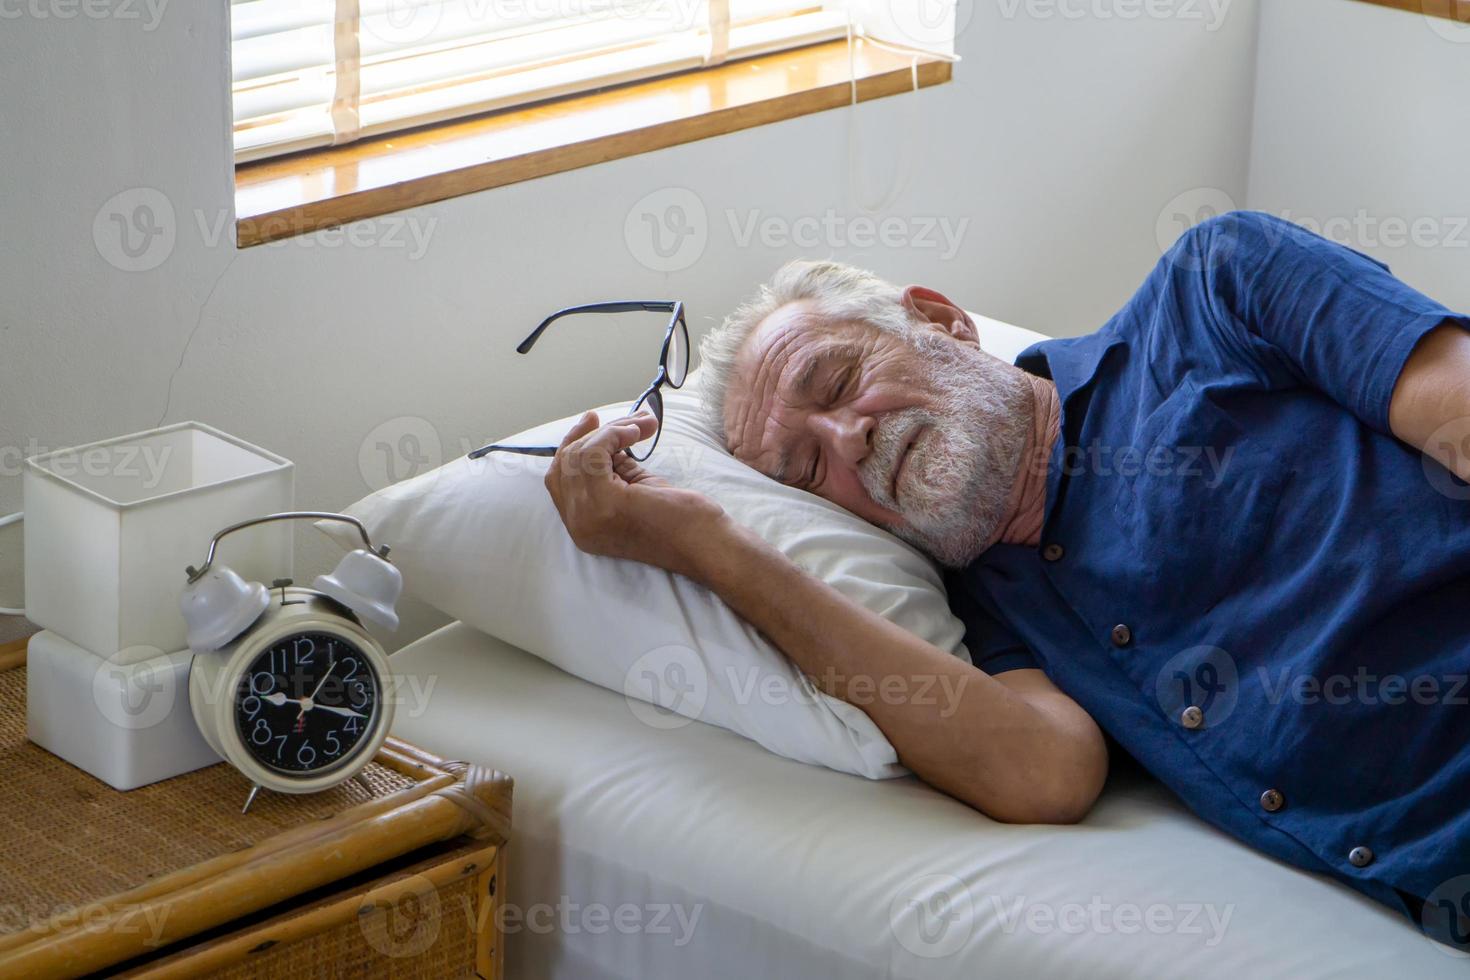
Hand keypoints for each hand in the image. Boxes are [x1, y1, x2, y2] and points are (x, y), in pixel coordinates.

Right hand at [544, 410, 729, 580]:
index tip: (593, 423)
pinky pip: (594, 454)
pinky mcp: (606, 502)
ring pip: (579, 455)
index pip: (558, 479)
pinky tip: (637, 432)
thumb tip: (610, 434)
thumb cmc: (681, 520)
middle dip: (592, 434)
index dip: (572, 446)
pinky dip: (614, 434)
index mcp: (583, 527)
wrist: (705, 545)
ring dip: (611, 431)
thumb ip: (614, 469)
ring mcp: (588, 516)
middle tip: (624, 419)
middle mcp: (578, 525)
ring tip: (641, 426)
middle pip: (564, 464)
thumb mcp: (636, 489)